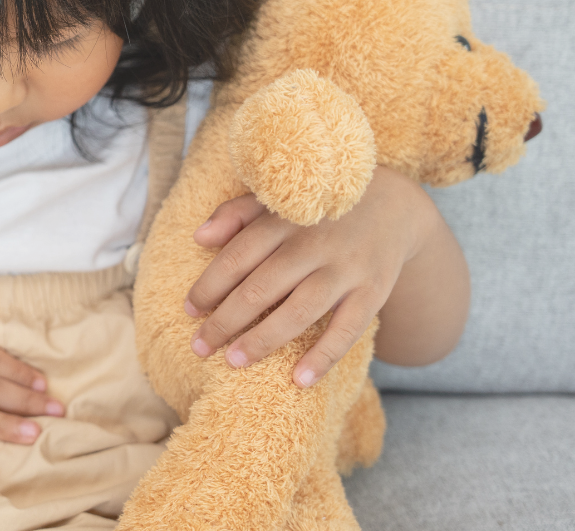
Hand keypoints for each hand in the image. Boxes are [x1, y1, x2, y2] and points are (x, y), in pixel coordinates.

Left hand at [183, 166, 435, 387]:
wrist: (395, 206)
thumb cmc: (317, 212)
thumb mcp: (278, 203)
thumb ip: (236, 215)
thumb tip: (199, 238)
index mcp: (285, 219)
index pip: (237, 257)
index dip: (209, 286)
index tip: (189, 311)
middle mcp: (314, 243)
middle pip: (262, 288)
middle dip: (225, 320)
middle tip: (199, 347)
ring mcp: (346, 269)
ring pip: (299, 311)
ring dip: (263, 340)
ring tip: (233, 361)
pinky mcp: (373, 292)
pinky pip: (347, 330)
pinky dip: (324, 357)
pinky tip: (299, 380)